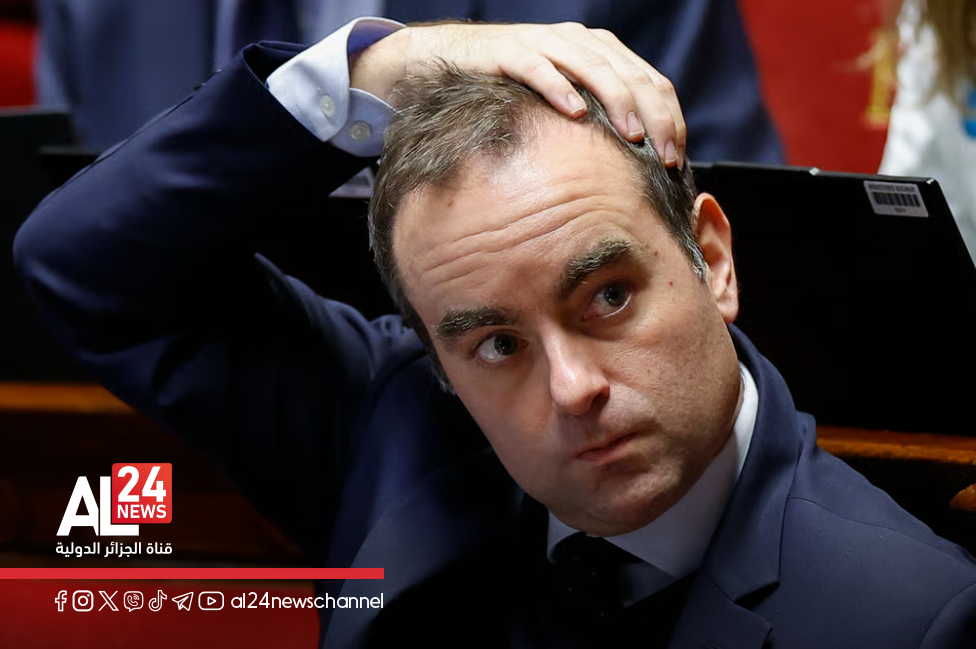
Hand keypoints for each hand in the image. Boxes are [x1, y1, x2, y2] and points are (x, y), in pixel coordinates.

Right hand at [351, 22, 685, 166]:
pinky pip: (539, 68)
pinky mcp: (509, 51)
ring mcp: (545, 43)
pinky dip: (560, 88)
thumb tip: (633, 168)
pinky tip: (575, 114)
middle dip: (655, 118)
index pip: (652, 81)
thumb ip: (596, 121)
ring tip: (633, 137)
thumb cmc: (511, 92)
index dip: (670, 118)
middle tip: (665, 157)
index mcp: (600, 52)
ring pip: (594, 68)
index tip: (677, 160)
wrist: (448, 59)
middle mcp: (578, 42)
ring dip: (618, 103)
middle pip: (632, 75)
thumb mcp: (562, 104)